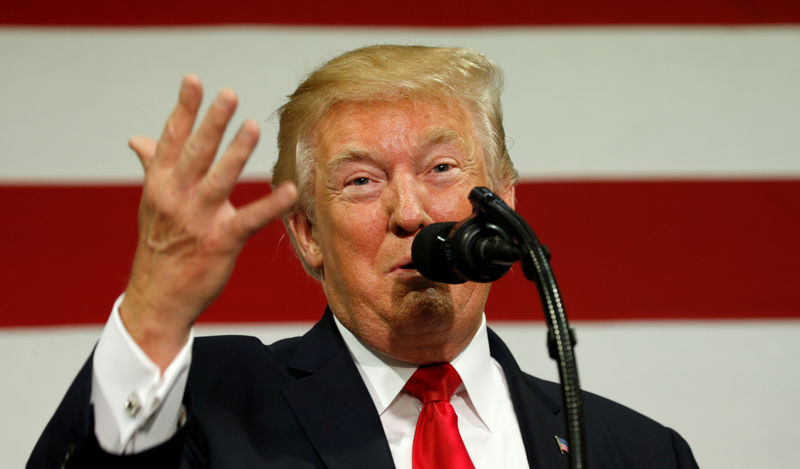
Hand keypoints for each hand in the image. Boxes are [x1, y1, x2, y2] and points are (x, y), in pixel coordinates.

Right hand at [120, 75, 296, 369]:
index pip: (172, 139)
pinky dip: (271, 205)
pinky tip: (289, 189)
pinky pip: (250, 219)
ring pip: (219, 179)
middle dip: (212, 123)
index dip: (184, 109)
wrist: (158, 297)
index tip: (194, 80)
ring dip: (236, 153)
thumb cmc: (159, 244)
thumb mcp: (151, 203)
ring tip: (253, 127)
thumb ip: (153, 167)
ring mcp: (197, 219)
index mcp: (160, 183)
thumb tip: (137, 139)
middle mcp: (175, 197)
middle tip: (228, 95)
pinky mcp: (220, 241)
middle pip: (196, 153)